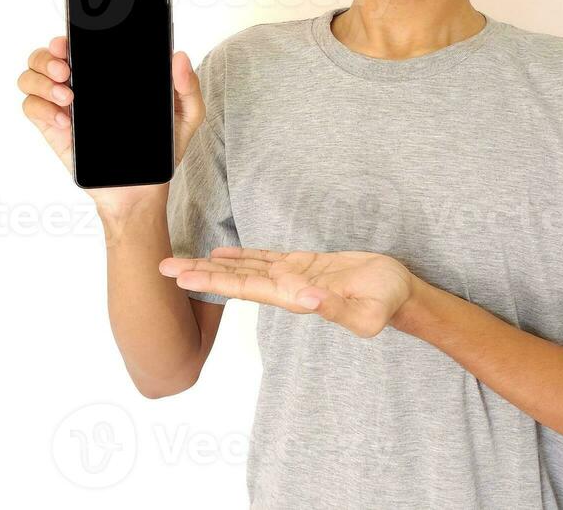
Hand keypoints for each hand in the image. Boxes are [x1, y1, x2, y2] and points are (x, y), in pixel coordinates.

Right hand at [17, 36, 207, 215]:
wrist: (142, 189)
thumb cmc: (161, 149)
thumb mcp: (186, 116)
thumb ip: (188, 86)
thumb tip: (178, 57)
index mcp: (107, 74)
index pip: (80, 43)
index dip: (70, 34)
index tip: (73, 38)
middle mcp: (81, 85)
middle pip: (46, 55)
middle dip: (49, 55)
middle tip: (66, 69)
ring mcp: (64, 107)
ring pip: (30, 77)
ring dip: (41, 80)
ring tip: (68, 96)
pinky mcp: (54, 130)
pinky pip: (31, 107)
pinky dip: (41, 108)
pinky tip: (65, 120)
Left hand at [159, 246, 416, 337]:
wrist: (399, 294)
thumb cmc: (386, 301)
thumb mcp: (367, 310)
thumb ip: (338, 308)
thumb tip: (306, 298)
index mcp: (295, 298)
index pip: (245, 289)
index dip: (213, 281)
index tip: (182, 277)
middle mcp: (286, 288)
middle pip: (235, 279)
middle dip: (199, 274)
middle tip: (163, 267)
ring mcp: (293, 276)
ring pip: (245, 268)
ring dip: (212, 265)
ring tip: (181, 260)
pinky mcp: (303, 265)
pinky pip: (264, 259)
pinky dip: (241, 255)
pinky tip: (222, 251)